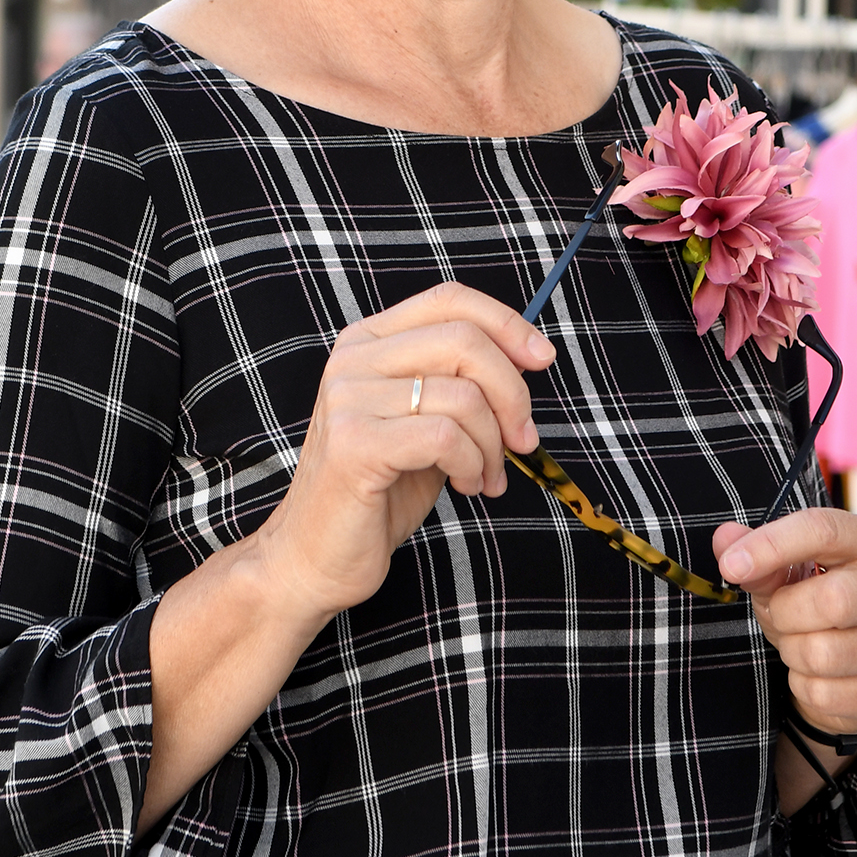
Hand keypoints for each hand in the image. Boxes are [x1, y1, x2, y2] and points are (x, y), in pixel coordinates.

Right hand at [250, 282, 555, 631]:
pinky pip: (446, 436)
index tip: (542, 358)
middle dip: (512, 393)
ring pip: (463, 395)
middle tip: (523, 440)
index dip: (505, 322)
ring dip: (493, 445)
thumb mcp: (425, 422)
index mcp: (368, 342)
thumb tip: (527, 355)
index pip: (448, 299)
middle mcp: (353, 360)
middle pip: (464, 340)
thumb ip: (459, 383)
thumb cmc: (377, 492)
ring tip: (485, 476)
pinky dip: (473, 464)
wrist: (313, 557)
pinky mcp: (355, 444)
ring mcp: (348, 399)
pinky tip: (466, 485)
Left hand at [713, 508, 856, 737]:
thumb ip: (755, 556)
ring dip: (793, 652)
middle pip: (831, 600)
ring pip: (824, 653)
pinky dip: (806, 687)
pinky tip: (820, 674)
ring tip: (803, 642)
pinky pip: (827, 693)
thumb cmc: (814, 604)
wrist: (853, 667)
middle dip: (786, 613)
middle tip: (781, 615)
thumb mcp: (783, 575)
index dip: (772, 544)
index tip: (730, 565)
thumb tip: (725, 539)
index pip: (823, 530)